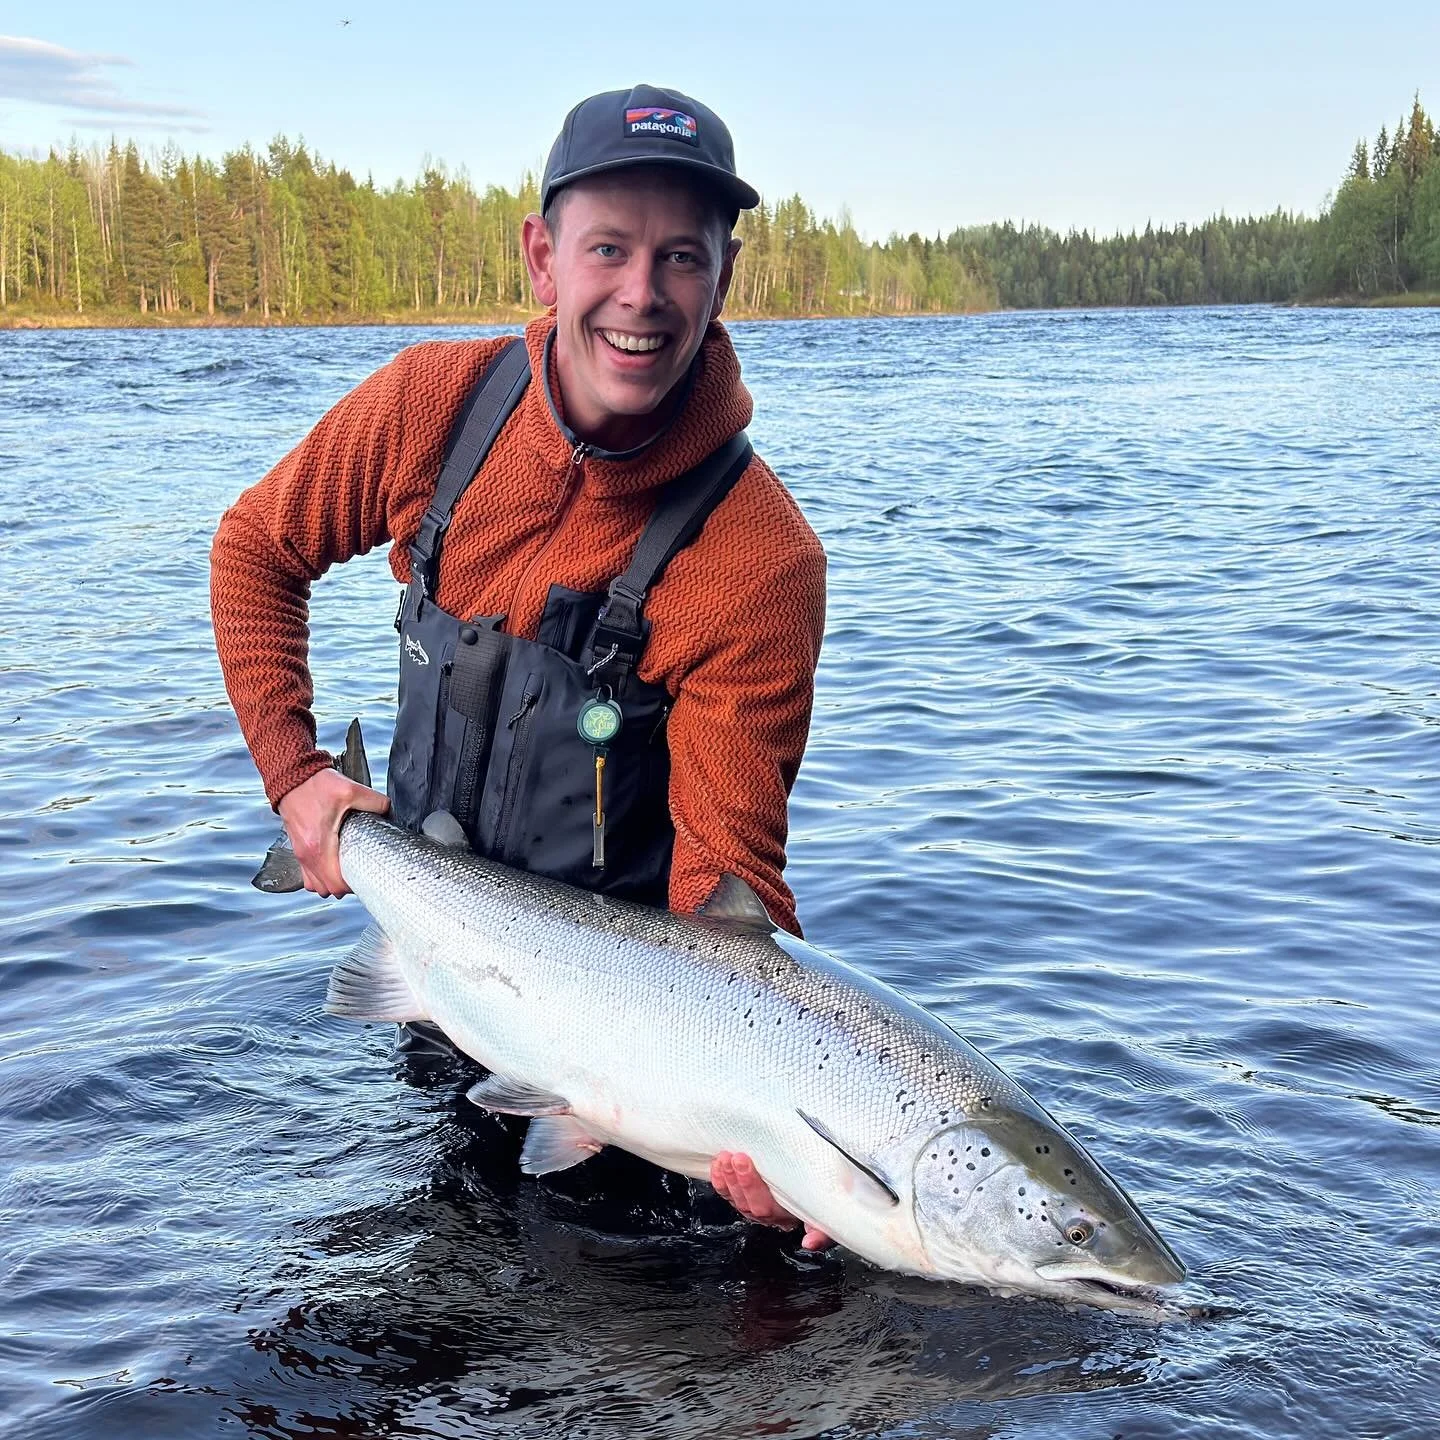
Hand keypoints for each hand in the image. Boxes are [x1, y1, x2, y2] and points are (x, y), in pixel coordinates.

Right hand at [277, 767, 388, 897]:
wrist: (292, 777)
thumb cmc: (316, 785)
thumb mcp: (351, 790)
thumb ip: (375, 802)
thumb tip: (388, 811)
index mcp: (319, 845)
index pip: (336, 884)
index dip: (353, 885)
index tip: (365, 875)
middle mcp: (307, 854)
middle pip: (326, 889)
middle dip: (344, 887)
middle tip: (359, 873)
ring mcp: (299, 854)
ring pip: (315, 885)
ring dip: (330, 883)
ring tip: (346, 871)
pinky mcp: (297, 849)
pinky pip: (306, 875)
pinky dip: (318, 876)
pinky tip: (331, 865)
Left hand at [710, 1151, 834, 1250]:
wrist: (823, 1188)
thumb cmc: (824, 1197)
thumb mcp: (827, 1215)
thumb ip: (823, 1231)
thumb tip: (810, 1243)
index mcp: (786, 1216)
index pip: (765, 1206)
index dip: (752, 1185)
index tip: (746, 1162)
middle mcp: (768, 1214)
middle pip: (748, 1201)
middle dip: (739, 1179)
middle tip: (736, 1157)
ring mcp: (755, 1206)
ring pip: (736, 1198)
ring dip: (728, 1177)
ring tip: (725, 1158)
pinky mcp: (745, 1197)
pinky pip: (727, 1193)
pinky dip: (720, 1180)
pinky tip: (718, 1165)